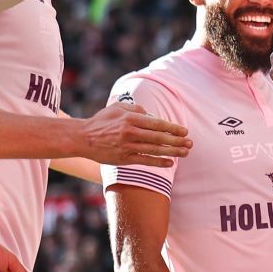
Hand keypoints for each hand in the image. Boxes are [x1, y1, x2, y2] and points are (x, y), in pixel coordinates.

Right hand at [77, 101, 191, 166]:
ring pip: (154, 150)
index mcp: (130, 119)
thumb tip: (152, 116)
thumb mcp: (117, 109)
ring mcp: (127, 147)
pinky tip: (170, 163)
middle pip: (159, 138)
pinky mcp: (124, 158)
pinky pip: (145, 161)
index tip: (185, 131)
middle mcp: (130, 132)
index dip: (172, 128)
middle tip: (190, 143)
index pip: (157, 124)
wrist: (82, 138)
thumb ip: (136, 110)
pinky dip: (158, 162)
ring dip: (172, 152)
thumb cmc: (101, 121)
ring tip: (185, 153)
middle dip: (177, 141)